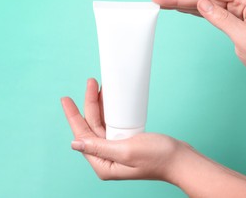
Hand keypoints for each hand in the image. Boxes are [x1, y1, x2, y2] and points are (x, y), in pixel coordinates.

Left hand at [61, 78, 184, 180]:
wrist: (180, 159)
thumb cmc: (158, 158)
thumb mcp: (126, 150)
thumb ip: (99, 147)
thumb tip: (75, 143)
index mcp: (104, 163)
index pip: (82, 135)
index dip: (73, 115)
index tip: (66, 99)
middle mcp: (108, 157)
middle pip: (91, 126)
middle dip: (89, 104)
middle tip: (89, 83)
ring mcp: (117, 150)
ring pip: (102, 123)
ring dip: (99, 105)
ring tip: (98, 87)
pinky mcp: (127, 143)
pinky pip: (113, 124)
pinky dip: (110, 111)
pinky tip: (110, 100)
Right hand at [152, 0, 245, 80]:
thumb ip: (222, 19)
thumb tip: (201, 2)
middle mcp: (242, 0)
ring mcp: (237, 8)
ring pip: (204, 2)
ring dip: (183, 2)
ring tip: (163, 2)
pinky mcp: (233, 18)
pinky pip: (209, 11)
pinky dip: (193, 9)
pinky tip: (181, 8)